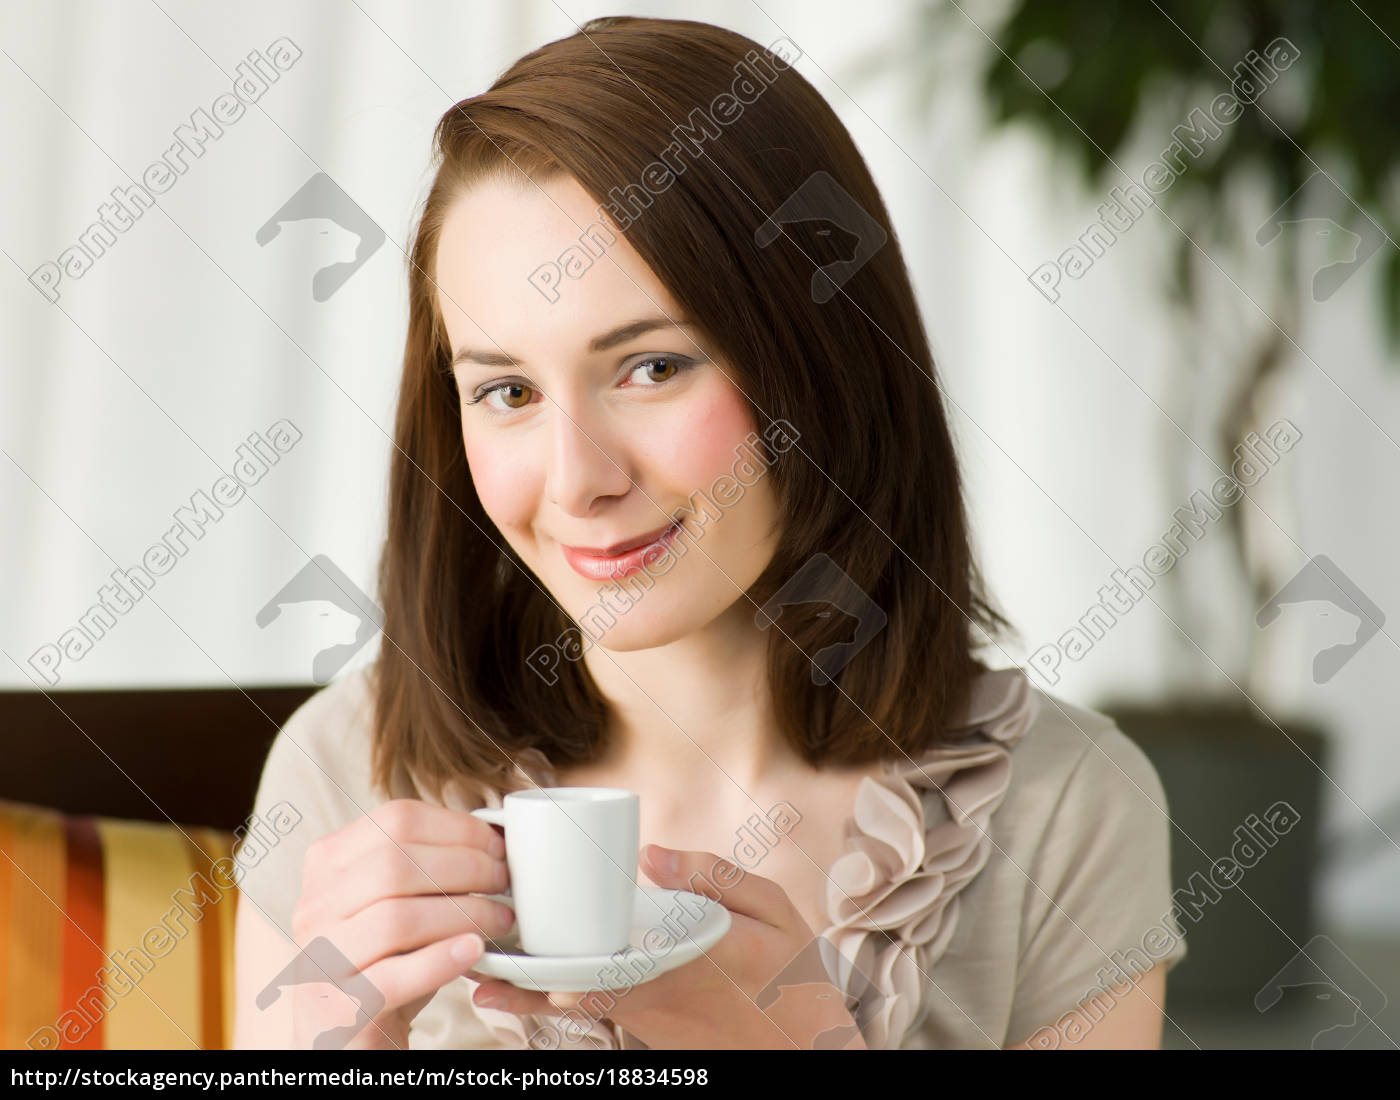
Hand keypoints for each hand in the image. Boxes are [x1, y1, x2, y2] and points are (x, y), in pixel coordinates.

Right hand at [283, 799, 517, 1049]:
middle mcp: (314, 905)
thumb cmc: (386, 957)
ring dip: (463, 914)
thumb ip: (428, 865)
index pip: (396, 820)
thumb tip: (497, 835)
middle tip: (503, 882)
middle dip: (466, 867)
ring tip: (501, 920)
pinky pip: (394, 977)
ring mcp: (318, 958)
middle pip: (396, 864)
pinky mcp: (336, 1009)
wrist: (348, 1035)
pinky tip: (475, 952)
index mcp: (327, 863)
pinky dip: (442, 960)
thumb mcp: (399, 901)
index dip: (457, 828)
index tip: (496, 847)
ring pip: (396, 919)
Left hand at [465, 844, 866, 1049]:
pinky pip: (602, 1008)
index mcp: (689, 963)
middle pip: (582, 993)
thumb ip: (716, 876)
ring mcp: (655, 1018)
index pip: (615, 974)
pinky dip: (566, 996)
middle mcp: (662, 996)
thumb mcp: (775, 911)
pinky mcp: (655, 1026)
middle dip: (529, 985)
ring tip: (488, 980)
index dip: (561, 976)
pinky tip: (535, 984)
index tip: (516, 966)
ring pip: (585, 1006)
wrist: (808, 1047)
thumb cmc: (793, 975)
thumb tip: (652, 854)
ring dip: (537, 994)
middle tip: (478, 969)